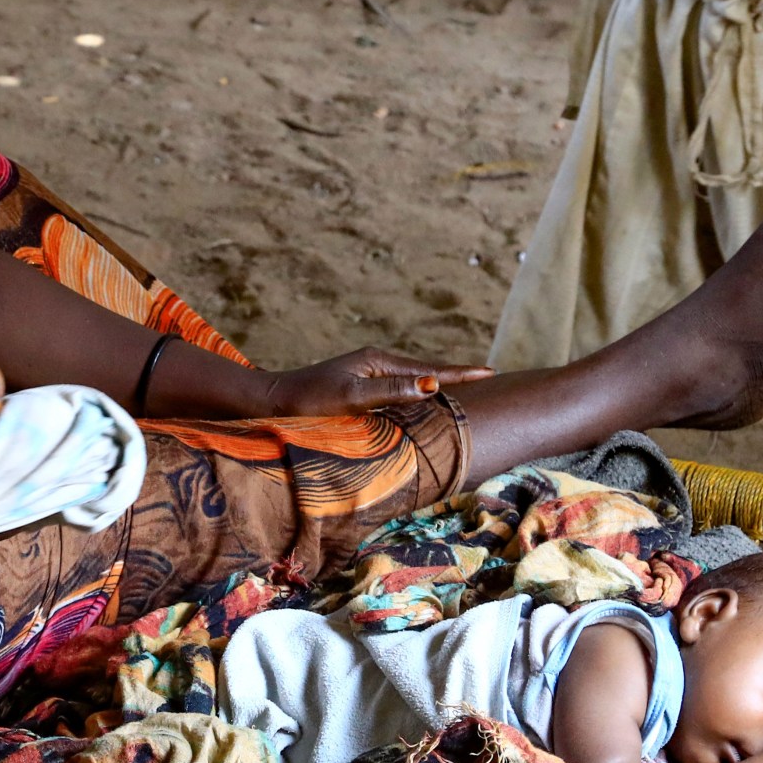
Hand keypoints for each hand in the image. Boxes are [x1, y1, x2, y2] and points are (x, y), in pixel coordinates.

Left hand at [257, 348, 493, 416]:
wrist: (273, 401)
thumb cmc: (309, 401)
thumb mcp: (352, 396)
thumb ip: (391, 390)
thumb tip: (432, 385)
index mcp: (378, 360)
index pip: (429, 369)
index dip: (459, 373)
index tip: (489, 372)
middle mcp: (376, 362)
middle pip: (425, 368)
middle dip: (456, 373)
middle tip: (487, 375)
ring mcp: (368, 373)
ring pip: (413, 377)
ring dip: (439, 380)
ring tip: (465, 383)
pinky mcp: (360, 385)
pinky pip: (400, 386)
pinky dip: (420, 389)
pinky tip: (424, 395)